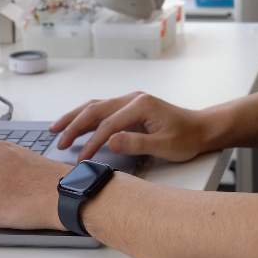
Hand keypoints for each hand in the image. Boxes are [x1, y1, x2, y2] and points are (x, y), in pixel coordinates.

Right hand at [51, 91, 213, 161]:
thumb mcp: (165, 145)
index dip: (92, 142)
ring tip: (56, 129)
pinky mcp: (130, 107)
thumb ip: (137, 143)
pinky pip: (103, 109)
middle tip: (58, 142)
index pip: (108, 124)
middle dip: (74, 126)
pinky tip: (75, 124)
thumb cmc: (187, 137)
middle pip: (95, 109)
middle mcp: (133, 98)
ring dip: (75, 117)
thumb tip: (111, 141)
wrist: (201, 128)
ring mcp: (130, 101)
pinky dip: (86, 117)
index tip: (81, 159)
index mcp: (141, 105)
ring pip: (95, 106)